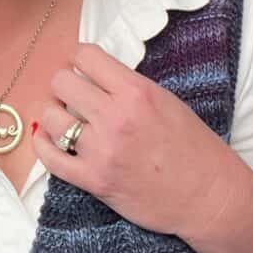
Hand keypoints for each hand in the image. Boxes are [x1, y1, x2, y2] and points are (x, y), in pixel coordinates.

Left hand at [33, 43, 244, 244]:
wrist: (208, 196)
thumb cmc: (193, 147)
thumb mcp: (165, 100)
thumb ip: (128, 86)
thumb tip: (93, 74)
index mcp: (136, 91)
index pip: (85, 56)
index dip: (78, 59)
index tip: (81, 68)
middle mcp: (116, 117)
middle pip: (61, 82)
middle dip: (64, 85)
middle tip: (72, 95)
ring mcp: (102, 150)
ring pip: (52, 117)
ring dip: (54, 115)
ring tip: (64, 118)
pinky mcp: (94, 181)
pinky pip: (51, 158)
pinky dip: (44, 146)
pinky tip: (48, 139)